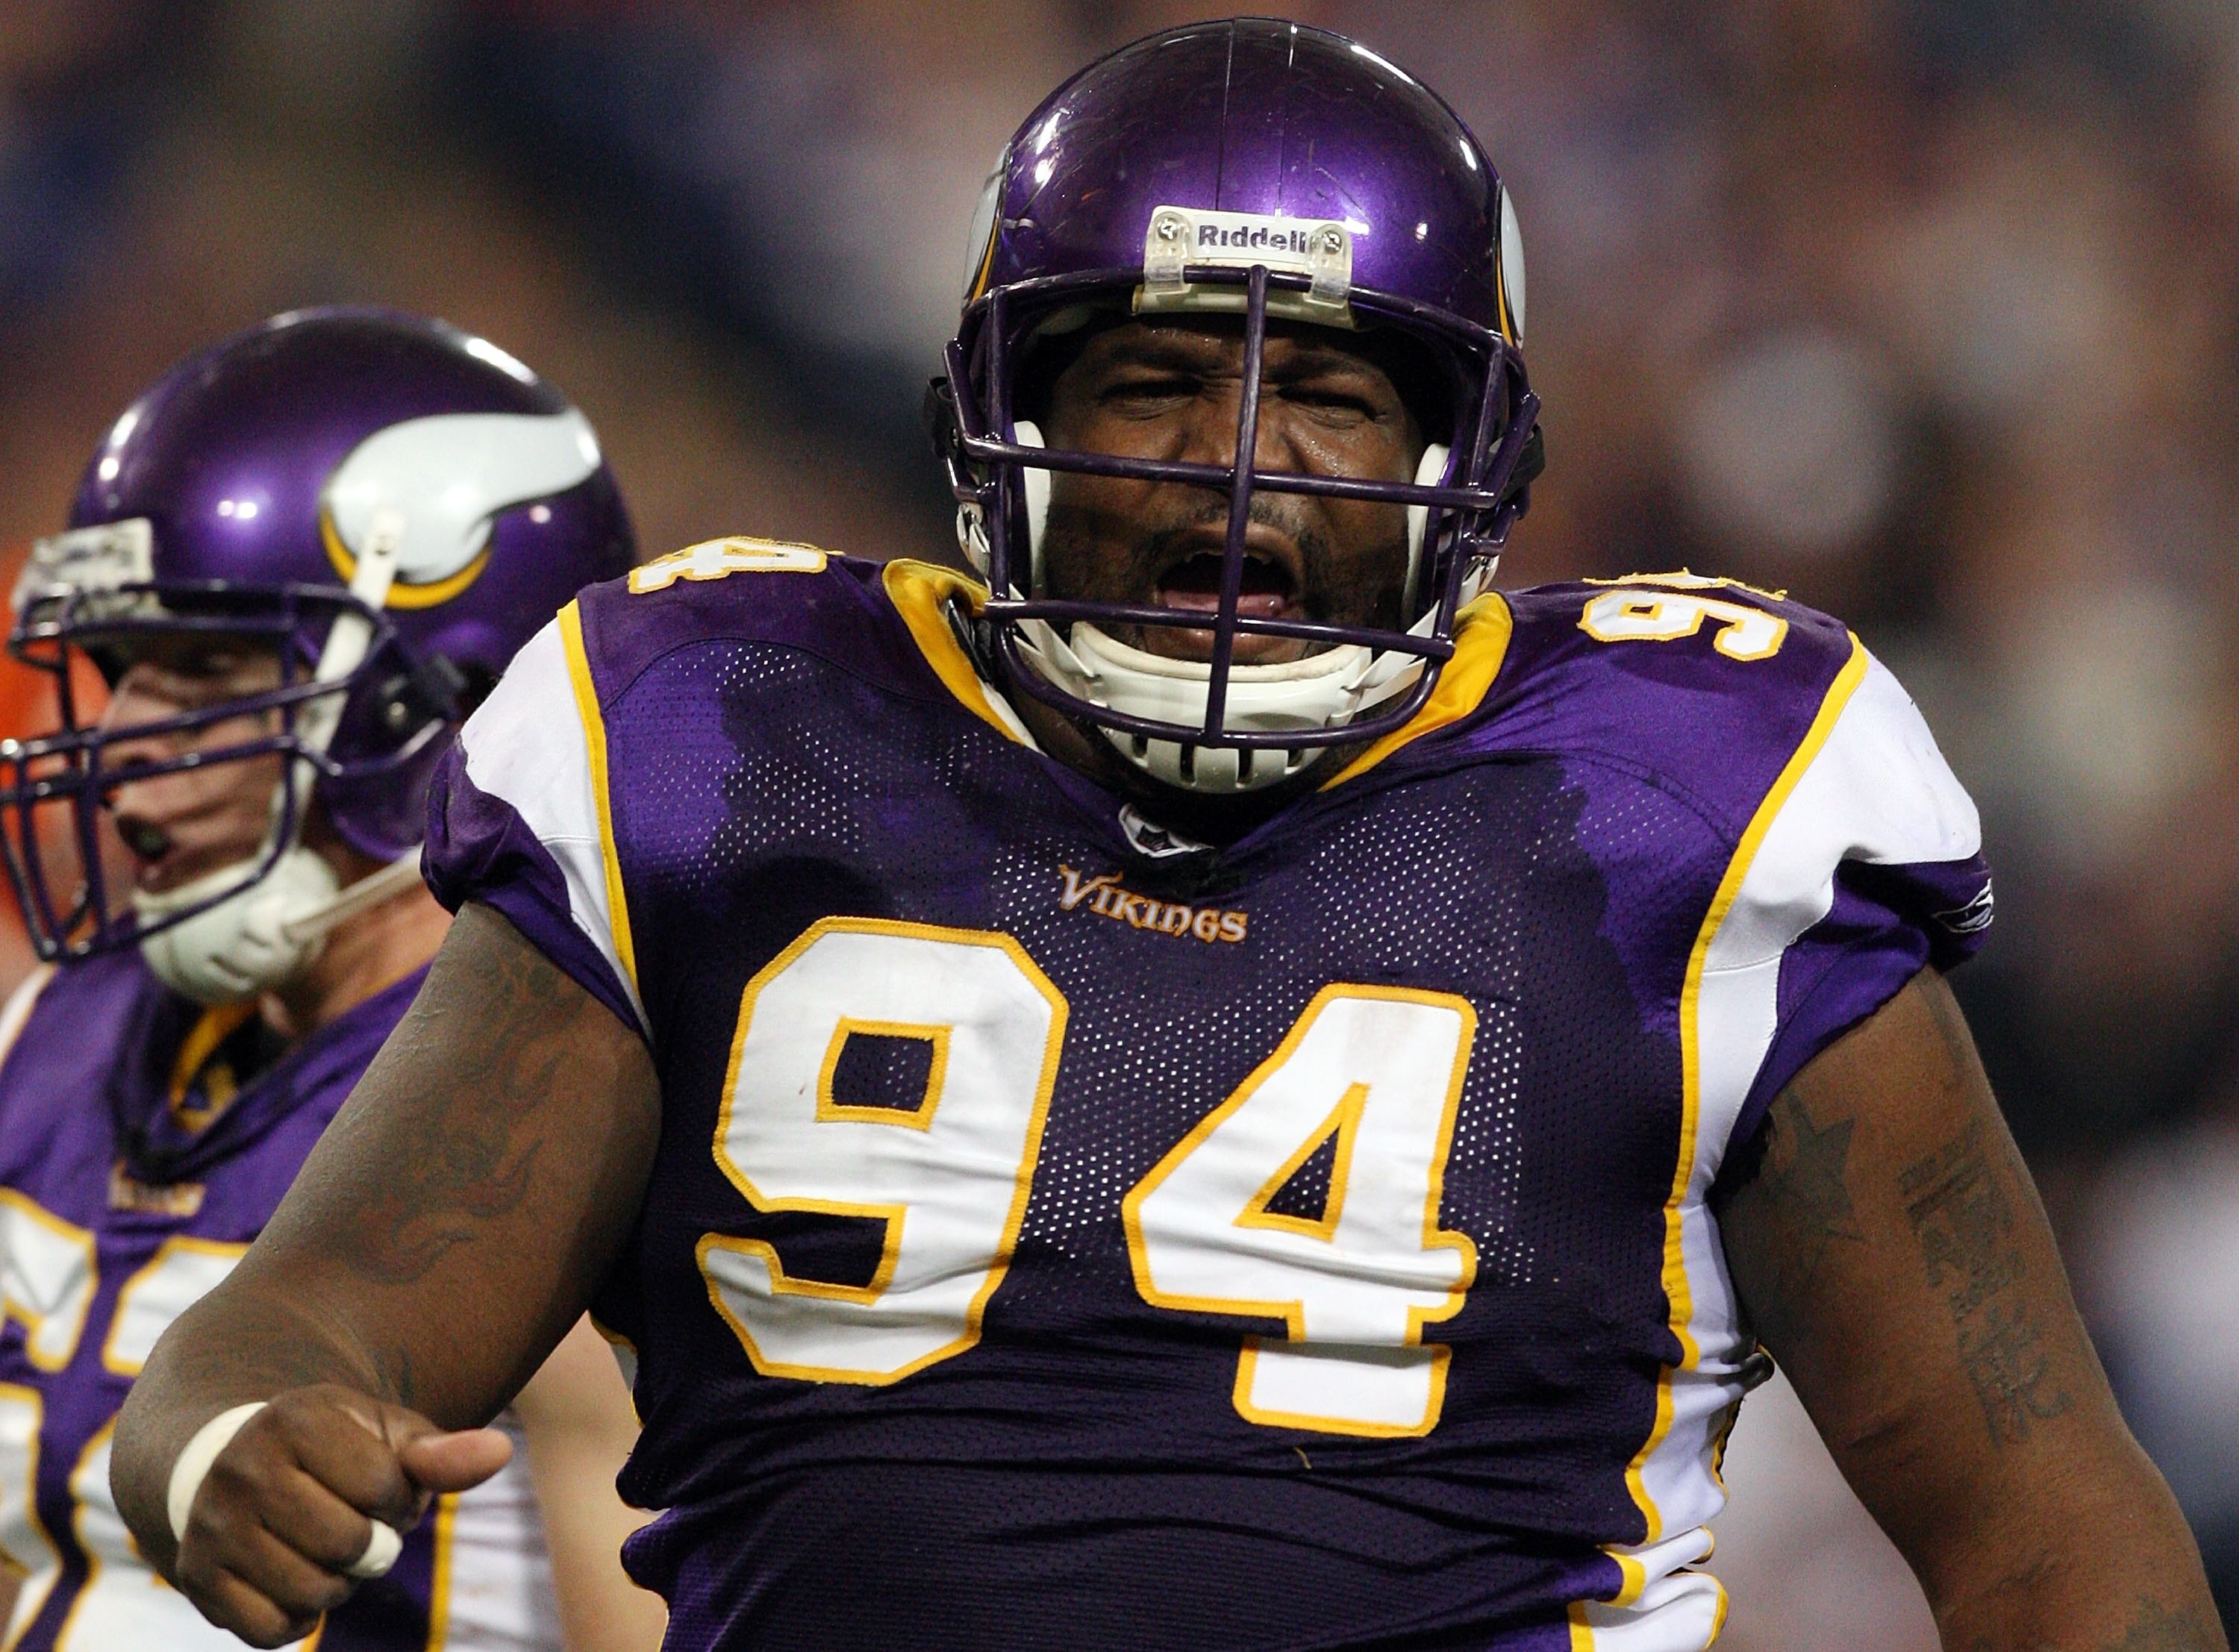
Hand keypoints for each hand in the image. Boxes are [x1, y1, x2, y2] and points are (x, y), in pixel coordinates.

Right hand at [171, 1384, 511, 1646]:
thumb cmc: (334, 1451)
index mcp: (295, 1419)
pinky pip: (272, 1630)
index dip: (400, 1500)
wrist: (235, 1466)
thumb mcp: (385, 1437)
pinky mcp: (196, 1578)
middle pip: (349, 1545)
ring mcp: (211, 1526)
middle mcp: (241, 1468)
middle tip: (359, 1527)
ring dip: (341, 1584)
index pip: (382, 1486)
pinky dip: (300, 1616)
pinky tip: (294, 1577)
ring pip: (313, 1592)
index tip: (382, 1489)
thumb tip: (500, 1450)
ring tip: (327, 1550)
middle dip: (375, 1547)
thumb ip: (443, 1452)